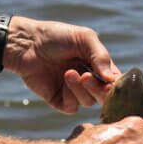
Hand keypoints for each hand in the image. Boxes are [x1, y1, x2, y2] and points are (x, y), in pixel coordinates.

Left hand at [4, 17, 121, 113]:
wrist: (26, 44)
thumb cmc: (55, 36)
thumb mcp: (83, 38)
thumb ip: (100, 56)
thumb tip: (113, 80)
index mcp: (98, 65)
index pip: (115, 82)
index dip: (115, 85)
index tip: (111, 82)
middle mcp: (89, 80)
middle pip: (104, 97)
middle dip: (98, 89)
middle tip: (86, 77)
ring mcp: (74, 91)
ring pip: (89, 102)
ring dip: (80, 88)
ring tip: (68, 72)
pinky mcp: (59, 100)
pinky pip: (73, 107)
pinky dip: (70, 95)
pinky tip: (62, 80)